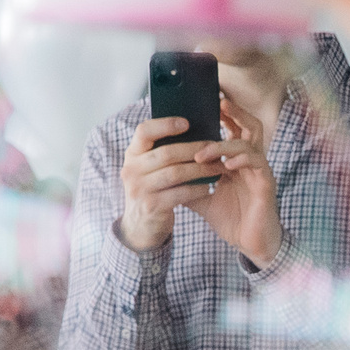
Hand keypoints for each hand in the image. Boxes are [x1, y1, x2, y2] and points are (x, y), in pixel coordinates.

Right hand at [117, 115, 223, 251]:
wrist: (140, 226)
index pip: (144, 131)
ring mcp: (140, 189)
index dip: (165, 124)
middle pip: (167, 153)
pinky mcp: (152, 206)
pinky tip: (210, 187)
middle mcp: (131, 169)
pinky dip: (198, 189)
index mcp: (132, 154)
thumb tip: (192, 127)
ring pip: (176, 173)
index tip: (187, 123)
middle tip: (216, 148)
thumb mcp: (148, 168)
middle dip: (195, 149)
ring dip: (201, 169)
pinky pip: (180, 193)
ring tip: (218, 167)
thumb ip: (161, 150)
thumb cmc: (152, 189)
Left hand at [178, 96, 283, 265]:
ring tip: (203, 152)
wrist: (249, 244)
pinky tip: (225, 165)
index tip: (200, 107)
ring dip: (224, 143)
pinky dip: (240, 159)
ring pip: (249, 141)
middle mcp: (251, 161)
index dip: (222, 116)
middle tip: (217, 103)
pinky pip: (256, 162)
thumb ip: (188, 184)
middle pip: (249, 125)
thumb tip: (163, 175)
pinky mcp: (266, 183)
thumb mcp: (202, 199)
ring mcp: (260, 170)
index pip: (233, 130)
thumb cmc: (232, 220)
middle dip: (234, 112)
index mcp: (238, 162)